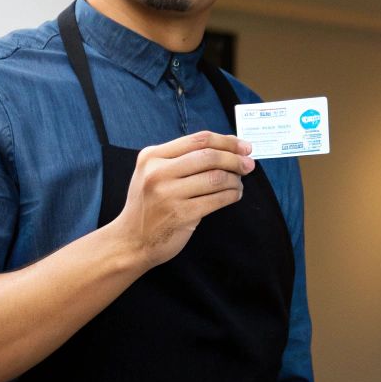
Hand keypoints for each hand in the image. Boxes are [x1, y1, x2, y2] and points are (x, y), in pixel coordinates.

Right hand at [112, 131, 253, 268]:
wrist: (131, 241)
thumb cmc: (149, 205)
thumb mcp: (154, 173)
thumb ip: (184, 157)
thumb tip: (229, 144)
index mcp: (152, 156)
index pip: (198, 140)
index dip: (227, 141)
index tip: (244, 147)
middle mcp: (158, 172)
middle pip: (210, 156)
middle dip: (235, 160)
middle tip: (249, 165)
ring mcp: (168, 194)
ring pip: (216, 178)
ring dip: (235, 180)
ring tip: (238, 184)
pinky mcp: (181, 214)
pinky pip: (217, 199)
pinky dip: (232, 195)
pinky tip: (234, 195)